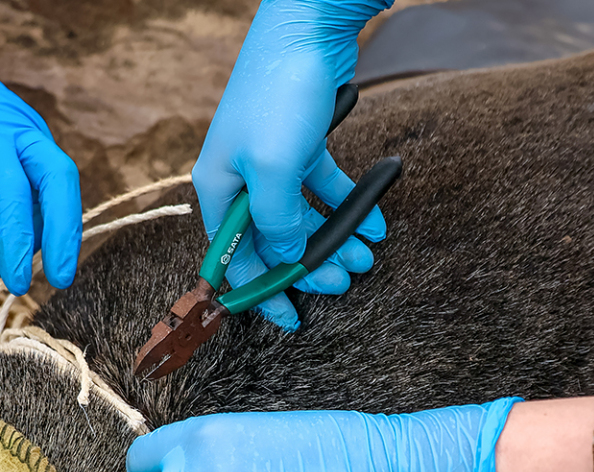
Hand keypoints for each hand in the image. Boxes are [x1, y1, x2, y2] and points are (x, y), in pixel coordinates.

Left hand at [0, 14, 81, 294]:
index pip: (13, 190)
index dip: (18, 239)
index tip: (14, 280)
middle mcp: (18, 127)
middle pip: (60, 183)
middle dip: (64, 235)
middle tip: (57, 281)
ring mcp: (30, 130)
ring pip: (60, 184)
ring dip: (51, 229)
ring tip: (14, 269)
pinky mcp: (31, 137)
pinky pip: (48, 179)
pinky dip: (39, 214)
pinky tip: (6, 238)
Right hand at [192, 0, 392, 330]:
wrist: (308, 24)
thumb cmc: (279, 94)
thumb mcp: (274, 169)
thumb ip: (277, 222)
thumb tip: (287, 258)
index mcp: (218, 189)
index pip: (232, 257)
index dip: (260, 291)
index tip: (290, 320)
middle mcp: (240, 179)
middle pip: (270, 240)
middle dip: (308, 267)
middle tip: (345, 284)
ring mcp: (271, 161)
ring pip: (300, 217)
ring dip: (333, 241)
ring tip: (367, 258)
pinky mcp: (301, 143)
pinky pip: (322, 188)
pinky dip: (346, 208)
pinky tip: (375, 224)